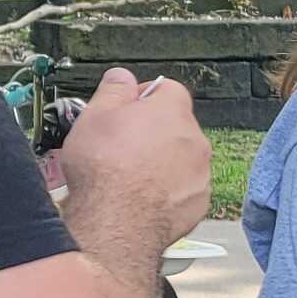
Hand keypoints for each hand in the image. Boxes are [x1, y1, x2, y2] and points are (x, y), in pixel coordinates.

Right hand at [57, 68, 212, 244]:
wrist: (117, 221)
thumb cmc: (103, 167)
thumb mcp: (95, 116)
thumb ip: (113, 91)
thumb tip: (122, 76)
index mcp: (172, 112)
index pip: (169, 89)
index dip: (146, 96)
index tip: (128, 109)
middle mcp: (195, 140)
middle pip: (177, 126)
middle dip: (154, 131)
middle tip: (123, 145)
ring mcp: (202, 173)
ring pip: (183, 158)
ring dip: (163, 161)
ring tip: (131, 175)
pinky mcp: (200, 202)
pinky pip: (186, 188)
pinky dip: (170, 190)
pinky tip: (144, 198)